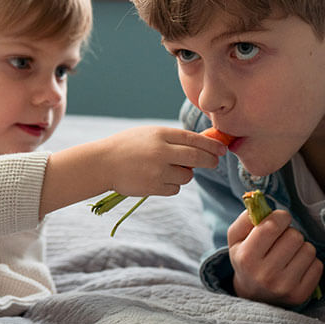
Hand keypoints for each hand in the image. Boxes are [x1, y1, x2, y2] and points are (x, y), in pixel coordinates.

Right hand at [105, 126, 225, 196]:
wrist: (102, 163)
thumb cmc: (128, 146)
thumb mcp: (149, 134)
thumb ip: (173, 138)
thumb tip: (204, 145)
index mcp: (160, 134)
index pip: (194, 139)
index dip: (211, 145)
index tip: (222, 149)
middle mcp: (160, 151)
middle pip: (197, 158)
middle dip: (210, 161)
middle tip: (214, 162)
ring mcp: (157, 171)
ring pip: (186, 176)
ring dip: (184, 174)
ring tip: (168, 169)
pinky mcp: (153, 187)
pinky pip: (175, 189)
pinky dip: (172, 185)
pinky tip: (157, 179)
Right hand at [228, 209, 322, 306]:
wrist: (253, 295)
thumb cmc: (246, 258)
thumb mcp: (236, 238)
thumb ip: (245, 218)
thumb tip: (261, 205)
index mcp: (247, 258)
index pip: (273, 225)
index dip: (280, 216)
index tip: (279, 220)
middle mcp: (265, 275)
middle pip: (294, 236)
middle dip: (290, 233)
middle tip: (281, 241)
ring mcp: (284, 287)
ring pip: (308, 249)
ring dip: (301, 247)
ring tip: (288, 254)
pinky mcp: (300, 295)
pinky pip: (317, 265)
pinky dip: (309, 262)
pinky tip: (296, 267)